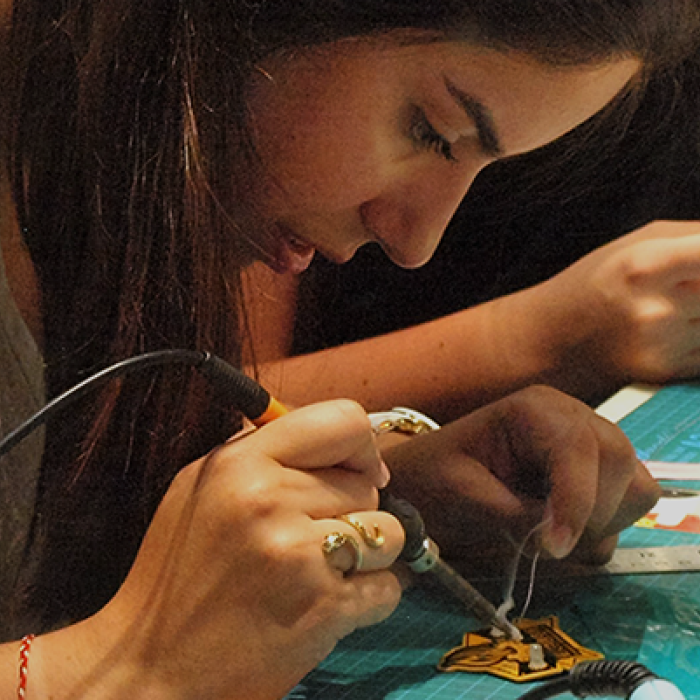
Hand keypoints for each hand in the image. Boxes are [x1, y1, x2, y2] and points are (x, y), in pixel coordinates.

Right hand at [41, 400, 403, 699]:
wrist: (154, 666)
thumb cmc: (177, 574)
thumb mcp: (201, 486)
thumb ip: (262, 448)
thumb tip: (331, 435)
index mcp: (241, 463)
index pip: (343, 420)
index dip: (361, 445)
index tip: (360, 470)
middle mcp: (271, 500)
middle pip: (367, 484)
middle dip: (351, 508)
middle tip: (312, 534)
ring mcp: (299, 555)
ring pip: (388, 532)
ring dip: (367, 553)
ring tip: (325, 568)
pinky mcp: (324, 608)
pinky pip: (389, 585)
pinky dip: (370, 596)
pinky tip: (331, 602)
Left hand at [383, 386, 658, 569]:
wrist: (425, 481)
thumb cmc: (433, 479)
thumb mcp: (461, 494)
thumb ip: (513, 513)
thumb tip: (560, 538)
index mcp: (535, 409)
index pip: (579, 448)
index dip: (575, 502)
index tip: (552, 548)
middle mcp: (571, 417)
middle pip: (618, 462)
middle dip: (590, 514)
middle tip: (545, 544)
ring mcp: (589, 444)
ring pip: (634, 487)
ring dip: (599, 524)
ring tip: (547, 537)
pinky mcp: (595, 475)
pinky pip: (627, 506)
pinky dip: (601, 531)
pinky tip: (558, 533)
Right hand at [505, 220, 699, 392]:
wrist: (547, 341)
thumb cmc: (593, 284)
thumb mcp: (639, 243)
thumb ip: (699, 236)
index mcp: (648, 264)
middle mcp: (657, 308)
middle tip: (692, 289)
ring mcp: (662, 346)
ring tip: (684, 304)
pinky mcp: (665, 374)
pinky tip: (678, 328)